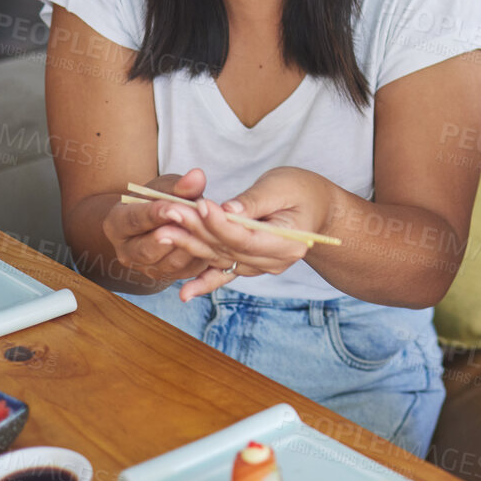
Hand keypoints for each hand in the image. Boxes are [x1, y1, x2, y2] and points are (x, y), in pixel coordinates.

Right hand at [100, 168, 227, 288]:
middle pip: (146, 250)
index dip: (154, 215)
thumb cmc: (157, 200)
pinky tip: (214, 244)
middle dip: (171, 237)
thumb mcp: (165, 187)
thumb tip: (197, 177)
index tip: (173, 208)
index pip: (133, 220)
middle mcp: (126, 251)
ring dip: (190, 249)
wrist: (155, 224)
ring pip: (169, 264)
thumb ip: (180, 185)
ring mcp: (145, 268)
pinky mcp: (166, 277)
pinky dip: (200, 259)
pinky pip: (185, 272)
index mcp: (117, 224)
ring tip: (207, 232)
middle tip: (191, 225)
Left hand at [175, 166, 335, 300]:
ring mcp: (261, 268)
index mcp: (286, 242)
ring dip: (191, 247)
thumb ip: (254, 201)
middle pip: (228, 249)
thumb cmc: (302, 191)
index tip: (198, 205)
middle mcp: (273, 262)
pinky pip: (224, 274)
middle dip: (196, 231)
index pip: (245, 237)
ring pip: (220, 259)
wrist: (317, 211)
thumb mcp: (282, 186)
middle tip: (169, 213)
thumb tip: (227, 211)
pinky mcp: (249, 266)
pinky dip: (204, 282)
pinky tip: (184, 294)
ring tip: (163, 232)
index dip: (220, 223)